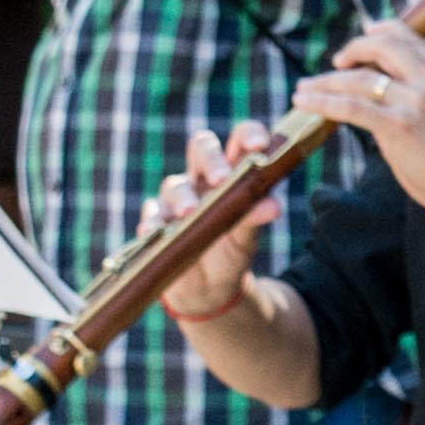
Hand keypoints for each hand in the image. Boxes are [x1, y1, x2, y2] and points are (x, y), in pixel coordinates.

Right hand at [143, 125, 282, 326]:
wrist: (210, 289)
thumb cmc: (231, 249)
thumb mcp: (247, 234)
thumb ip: (256, 215)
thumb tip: (273, 205)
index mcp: (233, 173)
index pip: (239, 141)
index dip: (248, 135)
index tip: (258, 146)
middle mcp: (203, 179)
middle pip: (202, 148)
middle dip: (212, 159)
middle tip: (221, 179)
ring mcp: (177, 200)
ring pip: (175, 185)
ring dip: (182, 197)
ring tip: (189, 212)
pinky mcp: (157, 224)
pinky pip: (152, 218)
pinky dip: (153, 223)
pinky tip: (155, 231)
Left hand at [309, 18, 424, 203]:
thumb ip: (420, 94)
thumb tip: (381, 89)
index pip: (408, 38)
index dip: (380, 31)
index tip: (363, 34)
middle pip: (382, 47)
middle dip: (351, 50)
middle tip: (334, 63)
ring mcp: (415, 102)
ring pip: (359, 78)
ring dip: (325, 82)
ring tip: (304, 88)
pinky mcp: (398, 126)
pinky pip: (351, 107)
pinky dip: (323, 102)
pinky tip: (305, 102)